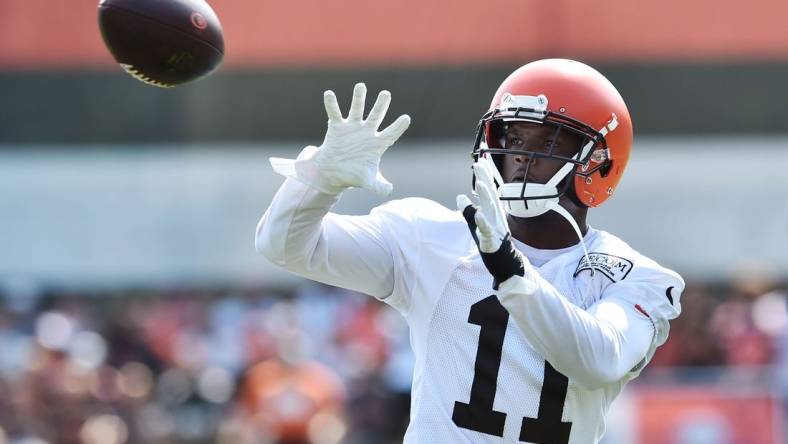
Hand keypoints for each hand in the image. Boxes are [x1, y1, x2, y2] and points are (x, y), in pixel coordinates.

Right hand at [270, 83, 410, 195]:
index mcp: (378, 143)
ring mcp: (352, 127)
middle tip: (386, 93)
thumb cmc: (355, 174)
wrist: (335, 172)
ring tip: (361, 86)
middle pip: (376, 116)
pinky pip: (335, 113)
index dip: (398, 127)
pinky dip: (332, 104)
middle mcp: (367, 131)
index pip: (391, 133)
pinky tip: (329, 94)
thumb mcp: (369, 181)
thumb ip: (379, 186)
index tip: (406, 118)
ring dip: (358, 98)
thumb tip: (389, 191)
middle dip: (381, 105)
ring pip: (357, 110)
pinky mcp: (337, 127)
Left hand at [457, 157, 526, 288]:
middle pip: (490, 194)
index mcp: (492, 210)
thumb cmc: (491, 241)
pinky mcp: (492, 240)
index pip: (487, 189)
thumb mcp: (477, 223)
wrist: (506, 261)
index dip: (484, 174)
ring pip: (490, 209)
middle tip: (479, 163)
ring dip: (485, 195)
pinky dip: (483, 222)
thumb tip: (459, 196)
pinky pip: (487, 230)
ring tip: (479, 183)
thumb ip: (468, 209)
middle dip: (484, 178)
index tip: (480, 159)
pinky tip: (478, 215)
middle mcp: (495, 215)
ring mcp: (495, 226)